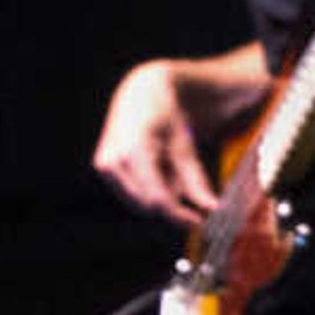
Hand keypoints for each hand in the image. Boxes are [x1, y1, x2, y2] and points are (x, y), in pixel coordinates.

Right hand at [95, 59, 218, 223]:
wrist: (140, 93)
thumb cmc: (166, 117)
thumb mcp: (186, 146)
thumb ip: (195, 181)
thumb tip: (210, 210)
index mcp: (135, 150)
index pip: (157, 199)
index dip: (180, 216)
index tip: (200, 221)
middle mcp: (113, 160)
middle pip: (147, 204)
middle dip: (172, 205)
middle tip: (192, 190)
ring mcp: (105, 166)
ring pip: (140, 201)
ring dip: (161, 192)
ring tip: (170, 164)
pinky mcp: (103, 169)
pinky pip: (132, 192)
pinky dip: (150, 185)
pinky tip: (157, 163)